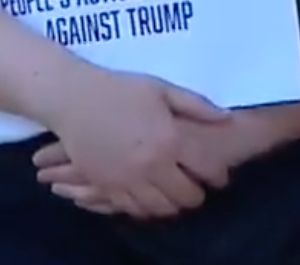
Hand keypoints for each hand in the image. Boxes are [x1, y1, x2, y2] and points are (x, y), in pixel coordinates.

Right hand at [36, 102, 281, 215]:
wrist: (73, 99)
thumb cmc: (119, 89)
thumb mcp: (161, 89)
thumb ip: (196, 105)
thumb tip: (226, 118)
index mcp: (171, 140)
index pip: (208, 171)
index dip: (218, 176)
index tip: (217, 175)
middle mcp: (153, 166)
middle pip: (187, 197)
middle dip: (196, 194)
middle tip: (194, 185)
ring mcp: (129, 180)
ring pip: (162, 209)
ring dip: (172, 204)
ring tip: (172, 192)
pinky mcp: (107, 187)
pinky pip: (134, 210)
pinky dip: (146, 207)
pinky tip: (148, 195)